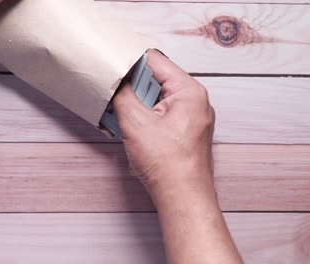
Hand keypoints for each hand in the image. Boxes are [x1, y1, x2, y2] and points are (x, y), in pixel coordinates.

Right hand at [113, 49, 214, 195]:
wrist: (183, 197)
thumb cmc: (169, 165)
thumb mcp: (135, 123)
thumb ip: (122, 95)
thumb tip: (115, 81)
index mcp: (189, 91)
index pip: (156, 61)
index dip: (131, 62)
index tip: (113, 66)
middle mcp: (196, 101)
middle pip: (158, 80)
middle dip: (134, 88)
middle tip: (117, 97)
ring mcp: (194, 117)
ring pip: (159, 98)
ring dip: (139, 104)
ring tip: (126, 117)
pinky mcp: (188, 131)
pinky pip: (165, 114)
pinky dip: (148, 117)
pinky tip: (136, 130)